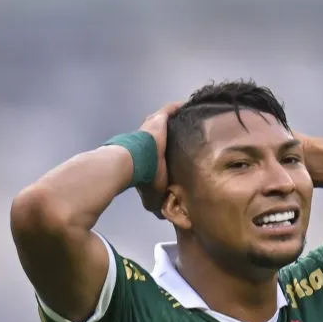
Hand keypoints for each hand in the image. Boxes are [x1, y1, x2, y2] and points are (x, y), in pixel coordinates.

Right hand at [136, 101, 182, 216]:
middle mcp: (147, 140)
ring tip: (190, 119)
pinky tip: (188, 105)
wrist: (132, 163)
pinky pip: (170, 110)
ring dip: (175, 120)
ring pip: (166, 121)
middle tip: (185, 135)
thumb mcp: (152, 194)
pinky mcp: (158, 120)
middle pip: (161, 134)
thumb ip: (158, 202)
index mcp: (146, 156)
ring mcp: (152, 128)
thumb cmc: (143, 179)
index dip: (165, 152)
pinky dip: (177, 108)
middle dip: (171, 134)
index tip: (177, 154)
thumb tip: (163, 216)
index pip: (157, 152)